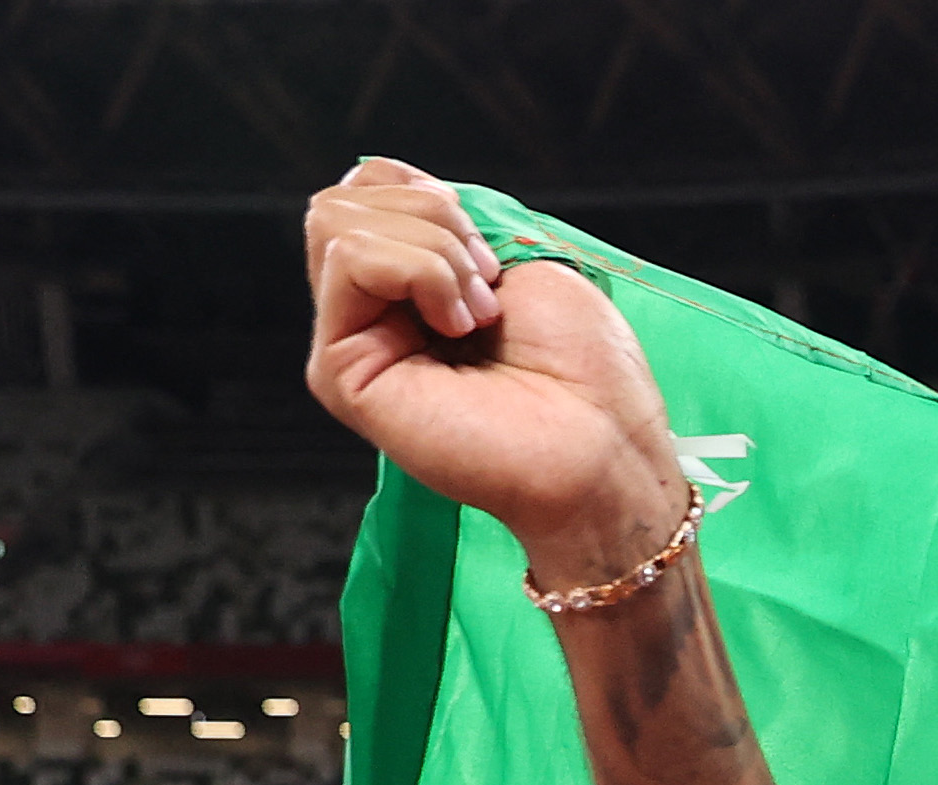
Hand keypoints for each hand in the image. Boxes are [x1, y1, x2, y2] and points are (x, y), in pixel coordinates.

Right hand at [302, 157, 690, 586]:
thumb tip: (394, 183)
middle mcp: (376, 313)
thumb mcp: (520, 256)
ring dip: (433, 249)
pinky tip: (457, 327)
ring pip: (336, 219)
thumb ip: (444, 218)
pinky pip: (348, 260)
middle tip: (488, 287)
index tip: (493, 255)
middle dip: (434, 216)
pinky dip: (420, 271)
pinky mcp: (339, 371)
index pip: (373, 186)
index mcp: (415, 284)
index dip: (431, 194)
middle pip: (345, 196)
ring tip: (478, 314)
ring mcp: (354, 342)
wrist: (601, 447)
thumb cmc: (586, 369)